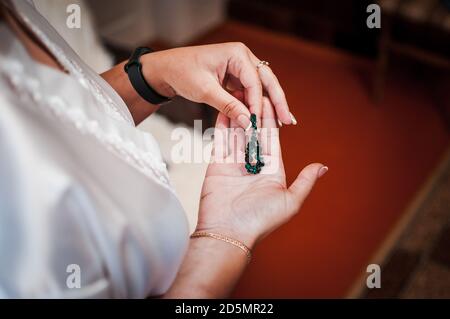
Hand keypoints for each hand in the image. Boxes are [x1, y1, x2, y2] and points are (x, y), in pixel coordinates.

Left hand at [141, 43, 294, 128]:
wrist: (166, 70)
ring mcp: (241, 68)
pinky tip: (265, 119)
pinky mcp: (236, 78)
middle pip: (267, 81)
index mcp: (237, 53)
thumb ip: (228, 106)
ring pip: (262, 87)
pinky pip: (251, 92)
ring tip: (282, 123)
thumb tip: (248, 123)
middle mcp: (243, 58)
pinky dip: (257, 105)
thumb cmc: (182, 72)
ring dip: (270, 105)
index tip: (259, 122)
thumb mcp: (205, 90)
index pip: (255, 80)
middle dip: (278, 101)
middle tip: (288, 120)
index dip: (259, 102)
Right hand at [196, 94, 327, 247]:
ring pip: (237, 132)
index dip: (271, 119)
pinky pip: (220, 140)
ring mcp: (234, 162)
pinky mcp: (217, 164)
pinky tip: (223, 108)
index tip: (270, 100)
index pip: (271, 138)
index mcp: (271, 169)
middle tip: (253, 89)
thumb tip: (323, 166)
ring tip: (238, 92)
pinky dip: (222, 124)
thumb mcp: (290, 202)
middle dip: (254, 111)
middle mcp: (252, 163)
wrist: (228, 232)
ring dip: (238, 113)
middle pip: (254, 131)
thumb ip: (305, 181)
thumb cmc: (260, 220)